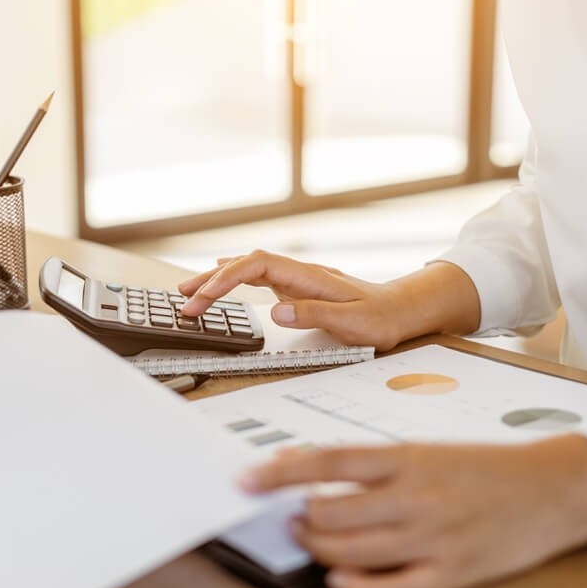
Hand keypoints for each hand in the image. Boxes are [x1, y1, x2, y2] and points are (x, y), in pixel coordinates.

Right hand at [178, 250, 480, 350]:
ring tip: (188, 292)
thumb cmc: (382, 317)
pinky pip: (258, 278)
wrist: (403, 309)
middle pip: (245, 265)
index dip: (227, 278)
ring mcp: (297, 279)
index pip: (257, 266)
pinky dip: (234, 280)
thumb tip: (275, 310)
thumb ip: (314, 314)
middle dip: (211, 280)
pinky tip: (221, 283)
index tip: (205, 299)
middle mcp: (299, 273)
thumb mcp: (352, 323)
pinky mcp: (297, 288)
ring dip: (218, 279)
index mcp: (309, 276)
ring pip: (248, 270)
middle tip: (183, 299)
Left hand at [239, 436, 586, 587]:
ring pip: (353, 550)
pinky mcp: (455, 573)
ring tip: (312, 540)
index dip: (280, 471)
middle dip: (300, 519)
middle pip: (331, 512)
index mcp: (409, 458)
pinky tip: (343, 581)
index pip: (329, 460)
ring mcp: (435, 537)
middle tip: (292, 518)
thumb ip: (377, 465)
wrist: (554, 487)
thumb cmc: (487, 467)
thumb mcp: (430, 451)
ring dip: (320, 549)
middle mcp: (416, 495)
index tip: (246, 479)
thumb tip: (318, 475)